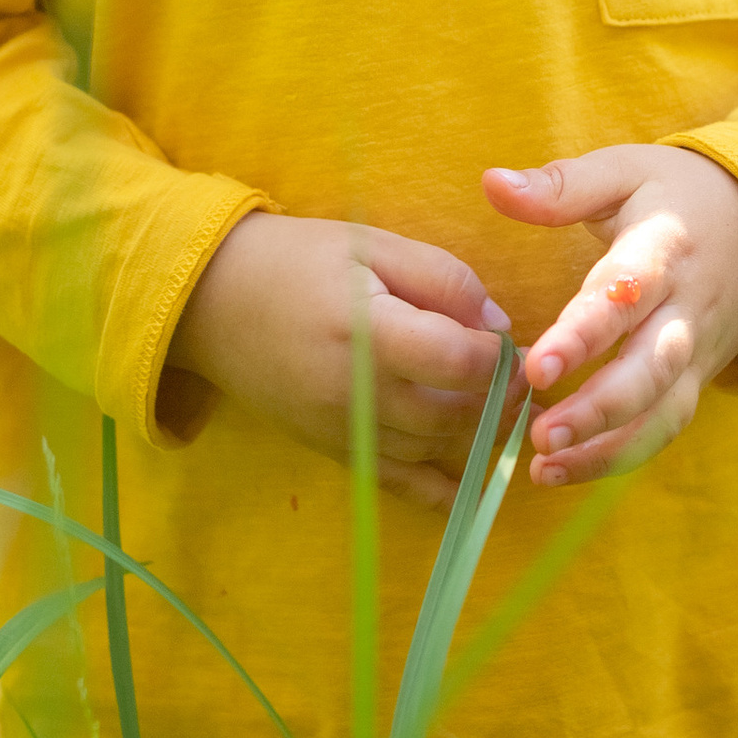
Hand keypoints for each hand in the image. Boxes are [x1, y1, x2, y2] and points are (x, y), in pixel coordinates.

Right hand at [169, 214, 511, 513]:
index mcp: (367, 331)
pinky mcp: (330, 449)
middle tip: (525, 379)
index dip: (501, 356)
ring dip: (479, 437)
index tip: (515, 340)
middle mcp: (354, 392)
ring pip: (433, 450)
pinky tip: (476, 492)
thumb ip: (442, 279)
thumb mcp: (372, 244)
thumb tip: (498, 324)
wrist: (212, 300)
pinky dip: (440, 493)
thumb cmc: (297, 260)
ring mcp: (341, 430)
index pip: (458, 361)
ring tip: (507, 412)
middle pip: (453, 414)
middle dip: (501, 400)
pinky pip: (396, 482)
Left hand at [482, 147, 737, 489]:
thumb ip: (561, 185)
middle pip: (651, 370)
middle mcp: (687, 310)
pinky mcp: (696, 382)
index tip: (536, 369)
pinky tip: (565, 471)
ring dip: (606, 448)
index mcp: (664, 249)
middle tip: (541, 437)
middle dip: (598, 409)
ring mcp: (697, 353)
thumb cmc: (677, 196)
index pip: (625, 296)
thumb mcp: (625, 171)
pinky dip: (619, 456)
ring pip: (662, 412)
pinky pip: (664, 427)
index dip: (583, 335)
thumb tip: (491, 183)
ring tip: (544, 469)